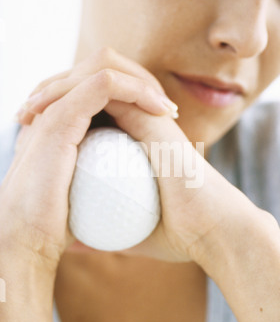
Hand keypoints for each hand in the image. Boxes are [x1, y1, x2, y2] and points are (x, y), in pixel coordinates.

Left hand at [13, 47, 260, 267]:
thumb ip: (101, 232)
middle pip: (91, 88)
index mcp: (137, 145)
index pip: (92, 113)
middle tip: (23, 112)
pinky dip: (75, 91)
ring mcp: (150, 116)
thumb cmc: (179, 235)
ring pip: (97, 79)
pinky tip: (47, 108)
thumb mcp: (130, 233)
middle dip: (53, 92)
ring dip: (58, 86)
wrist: (215, 234)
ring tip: (29, 107)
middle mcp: (143, 123)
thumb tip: (74, 242)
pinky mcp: (154, 117)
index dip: (58, 114)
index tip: (29, 131)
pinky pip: (110, 89)